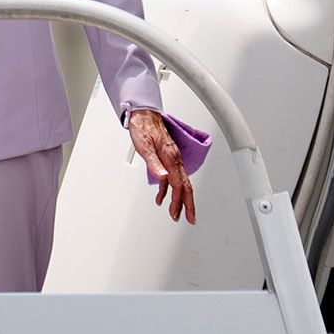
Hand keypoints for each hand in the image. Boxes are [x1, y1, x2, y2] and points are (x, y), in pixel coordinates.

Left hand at [126, 108, 196, 225]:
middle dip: (188, 204)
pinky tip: (162, 198)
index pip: (178, 184)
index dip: (179, 201)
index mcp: (171, 158)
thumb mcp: (144, 146)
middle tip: (190, 219)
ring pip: (180, 183)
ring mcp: (172, 159)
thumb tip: (162, 178)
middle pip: (185, 186)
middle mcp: (174, 159)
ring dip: (179, 199)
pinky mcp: (167, 158)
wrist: (143, 114)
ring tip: (177, 214)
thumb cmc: (143, 128)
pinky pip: (171, 177)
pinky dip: (168, 190)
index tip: (178, 215)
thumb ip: (153, 163)